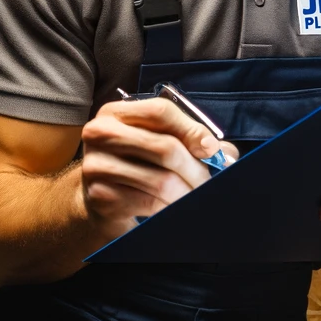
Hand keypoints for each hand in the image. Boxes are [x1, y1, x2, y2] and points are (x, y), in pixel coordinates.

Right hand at [80, 97, 239, 232]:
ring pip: (162, 180)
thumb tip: (223, 154)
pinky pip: (150, 202)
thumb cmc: (137, 165)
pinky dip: (169, 208)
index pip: (161, 112)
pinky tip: (172, 208)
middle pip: (165, 147)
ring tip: (195, 197)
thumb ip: (191, 139)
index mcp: (116, 113)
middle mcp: (100, 134)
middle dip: (196, 168)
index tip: (211, 150)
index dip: (192, 130)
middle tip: (209, 182)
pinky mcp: (100, 196)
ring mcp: (97, 166)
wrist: (98, 201)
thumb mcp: (160, 143)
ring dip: (187, 192)